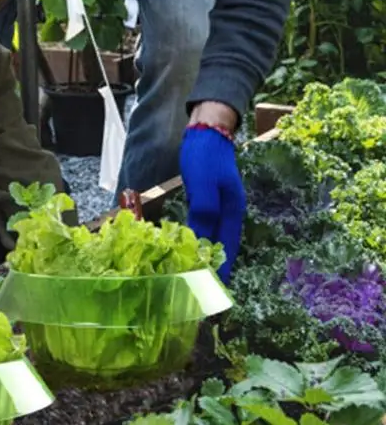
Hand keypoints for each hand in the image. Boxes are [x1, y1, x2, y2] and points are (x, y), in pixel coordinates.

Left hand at [179, 124, 245, 283]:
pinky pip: (204, 226)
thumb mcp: (203, 183)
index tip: (213, 295)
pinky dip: (199, 240)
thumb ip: (205, 210)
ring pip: (213, 238)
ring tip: (195, 277)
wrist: (207, 129)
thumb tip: (204, 241)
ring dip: (206, 257)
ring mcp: (219, 205)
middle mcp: (228, 211)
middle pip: (223, 247)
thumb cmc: (205, 156)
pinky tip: (191, 248)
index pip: (227, 249)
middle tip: (201, 293)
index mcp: (232, 211)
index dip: (221, 272)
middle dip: (214, 270)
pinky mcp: (207, 199)